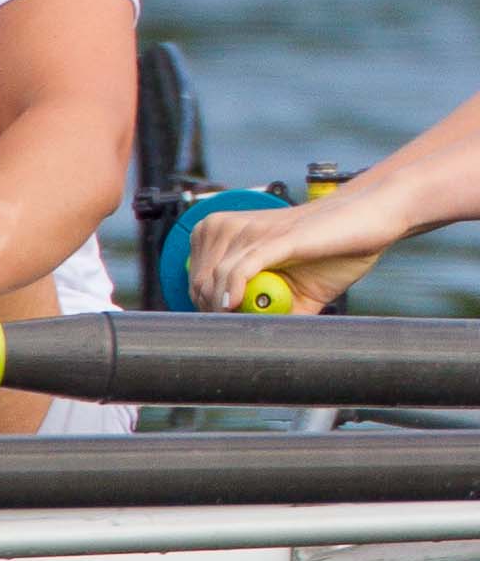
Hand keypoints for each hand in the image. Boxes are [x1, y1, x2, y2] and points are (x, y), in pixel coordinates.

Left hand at [187, 185, 403, 313]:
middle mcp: (228, 226)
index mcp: (224, 232)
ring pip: (217, 277)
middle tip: (238, 328)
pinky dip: (234, 288)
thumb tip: (251, 339)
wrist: (364, 221)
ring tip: (249, 320)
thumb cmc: (329, 252)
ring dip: (227, 307)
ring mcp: (249, 231)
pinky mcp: (274, 239)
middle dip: (214, 310)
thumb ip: (272, 309)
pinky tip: (234, 304)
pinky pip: (240, 268)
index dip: (205, 305)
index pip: (196, 276)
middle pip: (201, 280)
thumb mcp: (295, 290)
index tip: (222, 325)